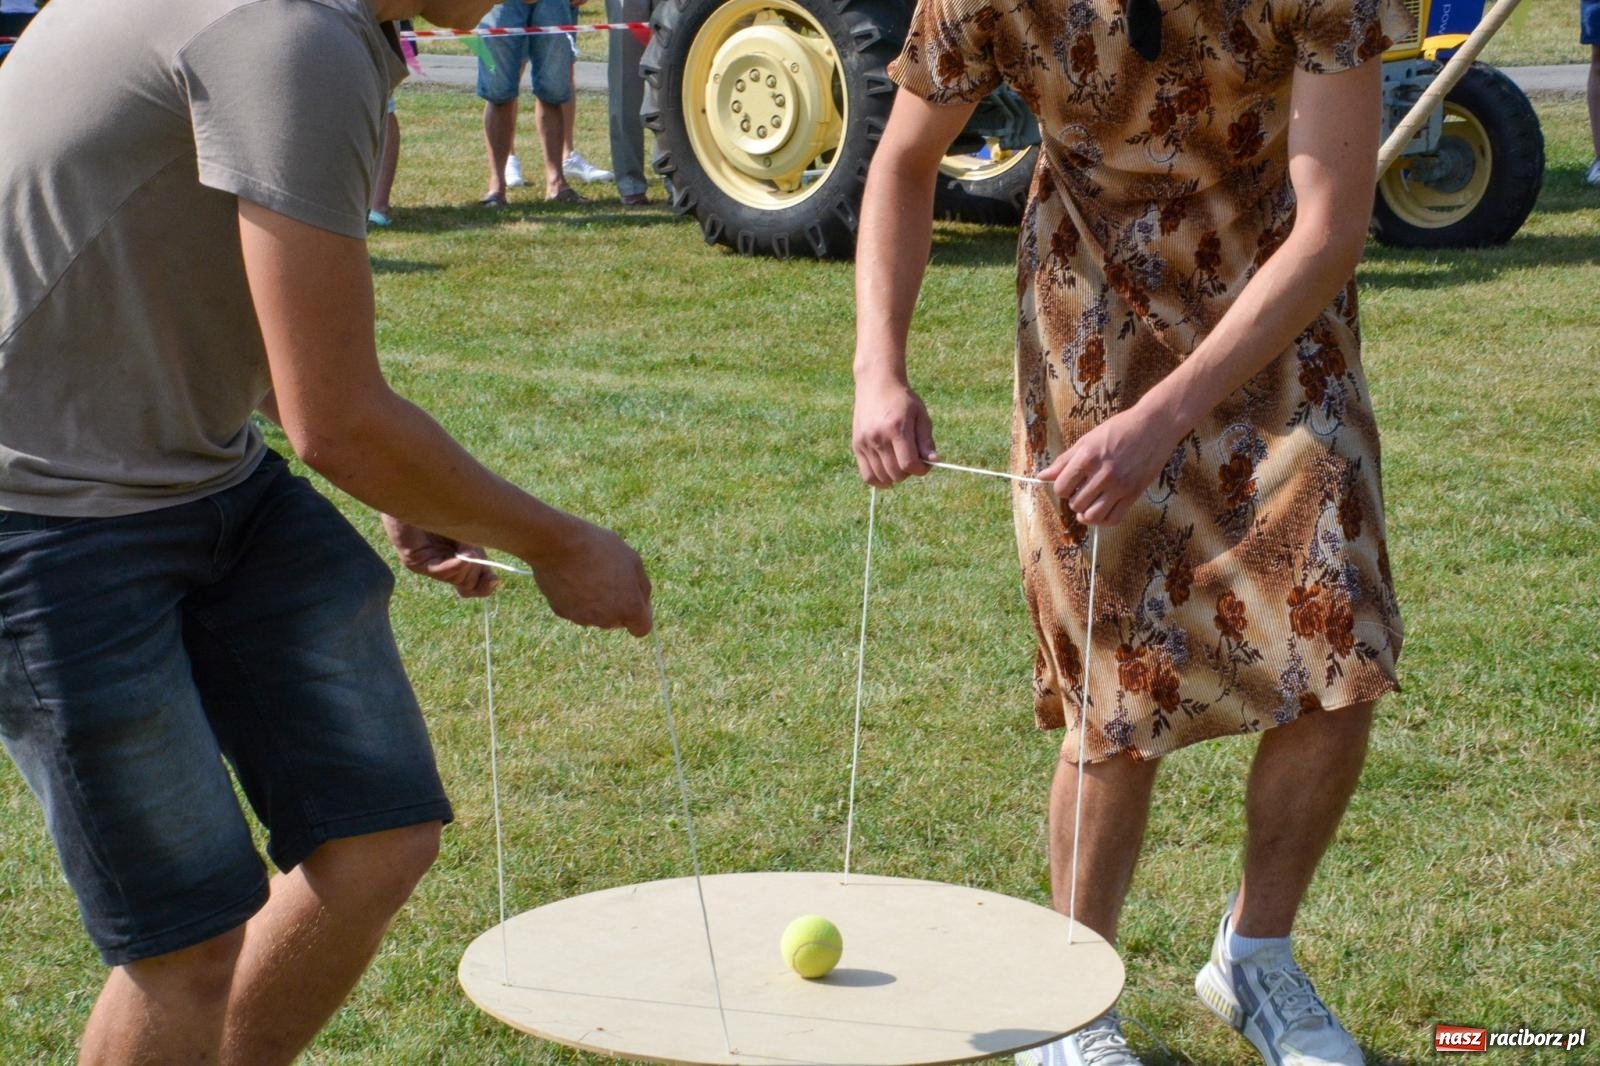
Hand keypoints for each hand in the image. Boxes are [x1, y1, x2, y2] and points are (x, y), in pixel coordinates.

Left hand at [382, 516, 499, 597]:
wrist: (417, 491)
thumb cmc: (445, 508)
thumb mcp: (470, 534)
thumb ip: (477, 555)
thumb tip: (491, 578)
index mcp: (459, 561)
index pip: (473, 587)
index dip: (485, 587)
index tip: (495, 579)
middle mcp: (443, 566)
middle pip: (468, 585)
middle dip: (478, 569)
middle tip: (474, 551)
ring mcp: (428, 565)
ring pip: (457, 578)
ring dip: (468, 564)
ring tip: (465, 545)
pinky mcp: (414, 560)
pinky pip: (439, 571)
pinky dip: (453, 566)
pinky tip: (461, 558)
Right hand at [527, 520, 652, 635]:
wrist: (558, 544)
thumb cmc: (599, 548)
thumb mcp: (632, 559)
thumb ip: (641, 586)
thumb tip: (641, 602)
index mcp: (629, 608)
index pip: (641, 629)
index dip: (639, 614)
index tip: (632, 597)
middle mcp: (607, 620)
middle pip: (616, 620)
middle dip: (616, 604)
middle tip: (607, 576)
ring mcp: (583, 618)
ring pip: (595, 615)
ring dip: (595, 600)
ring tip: (587, 572)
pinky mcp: (562, 612)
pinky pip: (575, 608)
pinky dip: (575, 597)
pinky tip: (571, 575)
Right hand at [851, 373, 935, 486]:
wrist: (876, 383)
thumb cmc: (903, 399)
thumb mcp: (921, 415)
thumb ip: (926, 440)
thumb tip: (934, 461)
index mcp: (897, 428)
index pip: (909, 464)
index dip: (921, 470)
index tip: (925, 464)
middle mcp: (878, 437)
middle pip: (896, 473)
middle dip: (909, 472)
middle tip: (912, 460)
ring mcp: (865, 443)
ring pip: (882, 478)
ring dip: (895, 476)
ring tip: (899, 463)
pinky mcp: (856, 446)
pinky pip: (867, 476)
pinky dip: (879, 480)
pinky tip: (887, 472)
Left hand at [1036, 404, 1183, 526]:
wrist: (1154, 426)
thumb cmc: (1119, 429)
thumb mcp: (1087, 440)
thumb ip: (1064, 460)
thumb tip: (1041, 476)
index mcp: (1088, 457)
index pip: (1061, 488)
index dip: (1061, 488)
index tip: (1069, 484)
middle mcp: (1103, 474)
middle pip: (1075, 504)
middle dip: (1074, 500)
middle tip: (1082, 490)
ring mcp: (1120, 486)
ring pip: (1092, 516)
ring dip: (1087, 513)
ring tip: (1090, 503)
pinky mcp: (1134, 494)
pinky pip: (1114, 519)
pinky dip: (1104, 520)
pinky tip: (1102, 510)